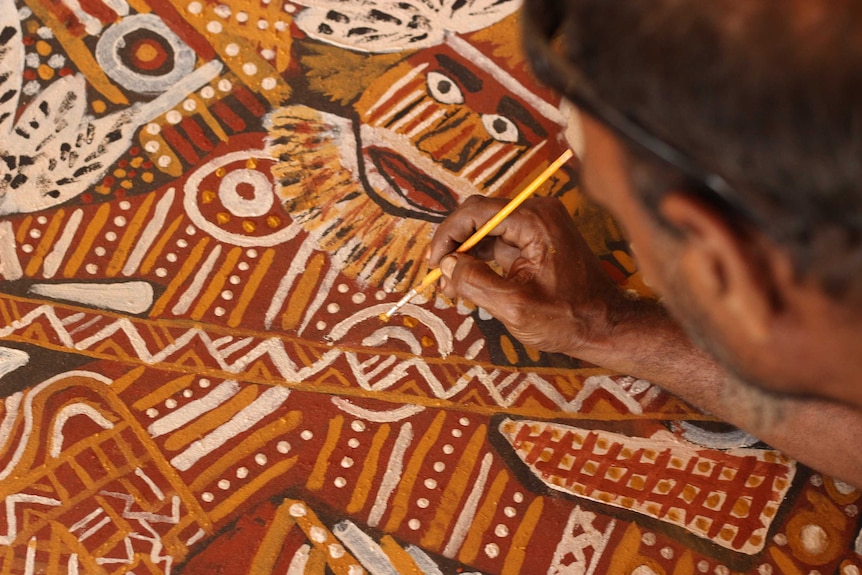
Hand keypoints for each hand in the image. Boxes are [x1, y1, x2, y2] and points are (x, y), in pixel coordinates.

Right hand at [428, 195, 635, 357]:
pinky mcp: (536, 241)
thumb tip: (446, 266)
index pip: (477, 212)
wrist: (605, 326)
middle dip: (454, 244)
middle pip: (479, 215)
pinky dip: (480, 259)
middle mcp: (537, 213)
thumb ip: (475, 282)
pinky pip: (498, 241)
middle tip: (439, 274)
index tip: (435, 263)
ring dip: (465, 253)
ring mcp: (538, 225)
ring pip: (486, 229)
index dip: (448, 235)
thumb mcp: (515, 306)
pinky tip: (467, 281)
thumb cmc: (568, 318)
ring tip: (450, 284)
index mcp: (535, 220)